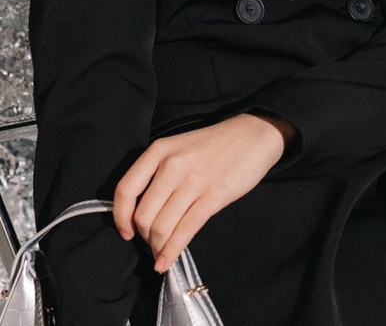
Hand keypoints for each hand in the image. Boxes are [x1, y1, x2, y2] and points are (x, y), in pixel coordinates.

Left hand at [113, 112, 295, 272]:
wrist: (253, 135)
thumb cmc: (215, 144)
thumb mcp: (179, 147)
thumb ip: (159, 172)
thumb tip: (141, 211)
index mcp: (159, 151)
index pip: (125, 190)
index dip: (121, 218)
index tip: (126, 232)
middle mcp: (172, 165)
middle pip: (143, 215)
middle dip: (144, 237)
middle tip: (153, 242)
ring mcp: (193, 181)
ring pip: (161, 227)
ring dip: (158, 247)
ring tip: (162, 252)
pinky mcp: (213, 196)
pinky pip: (185, 230)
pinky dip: (172, 251)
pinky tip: (167, 262)